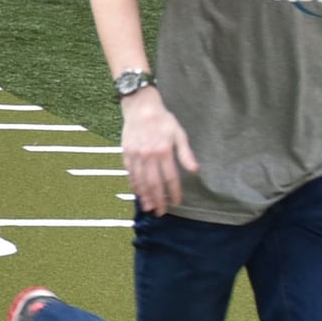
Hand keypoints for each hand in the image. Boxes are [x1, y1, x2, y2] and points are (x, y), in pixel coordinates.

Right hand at [121, 90, 200, 216]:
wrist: (141, 107)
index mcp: (164, 151)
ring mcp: (136, 156)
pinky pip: (130, 173)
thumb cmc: (163, 120)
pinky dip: (134, 184)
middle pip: (154, 183)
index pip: (170, 178)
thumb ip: (186, 153)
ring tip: (149, 208)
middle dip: (159, 200)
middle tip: (162, 212)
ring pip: (140, 181)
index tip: (178, 202)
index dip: (174, 192)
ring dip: (145, 196)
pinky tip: (137, 192)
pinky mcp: (126, 153)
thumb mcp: (179, 134)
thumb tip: (195, 170)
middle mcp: (149, 156)